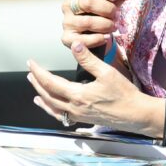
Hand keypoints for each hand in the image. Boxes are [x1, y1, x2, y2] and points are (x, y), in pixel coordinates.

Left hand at [27, 43, 155, 132]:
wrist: (135, 114)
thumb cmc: (124, 94)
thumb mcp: (107, 73)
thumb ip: (88, 60)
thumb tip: (75, 46)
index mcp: (78, 95)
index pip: (51, 82)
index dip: (39, 72)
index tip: (31, 63)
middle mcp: (74, 107)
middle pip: (48, 95)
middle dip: (37, 83)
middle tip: (30, 73)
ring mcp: (78, 115)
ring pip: (52, 107)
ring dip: (42, 97)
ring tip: (35, 91)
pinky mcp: (84, 119)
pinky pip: (61, 116)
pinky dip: (52, 110)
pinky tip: (51, 107)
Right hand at [62, 0, 131, 49]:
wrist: (96, 34)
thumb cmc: (104, 12)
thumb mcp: (114, 0)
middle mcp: (68, 4)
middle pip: (88, 2)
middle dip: (108, 9)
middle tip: (116, 15)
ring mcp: (66, 21)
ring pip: (87, 22)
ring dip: (106, 25)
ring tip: (112, 26)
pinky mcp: (67, 38)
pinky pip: (83, 39)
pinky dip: (98, 39)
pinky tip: (105, 37)